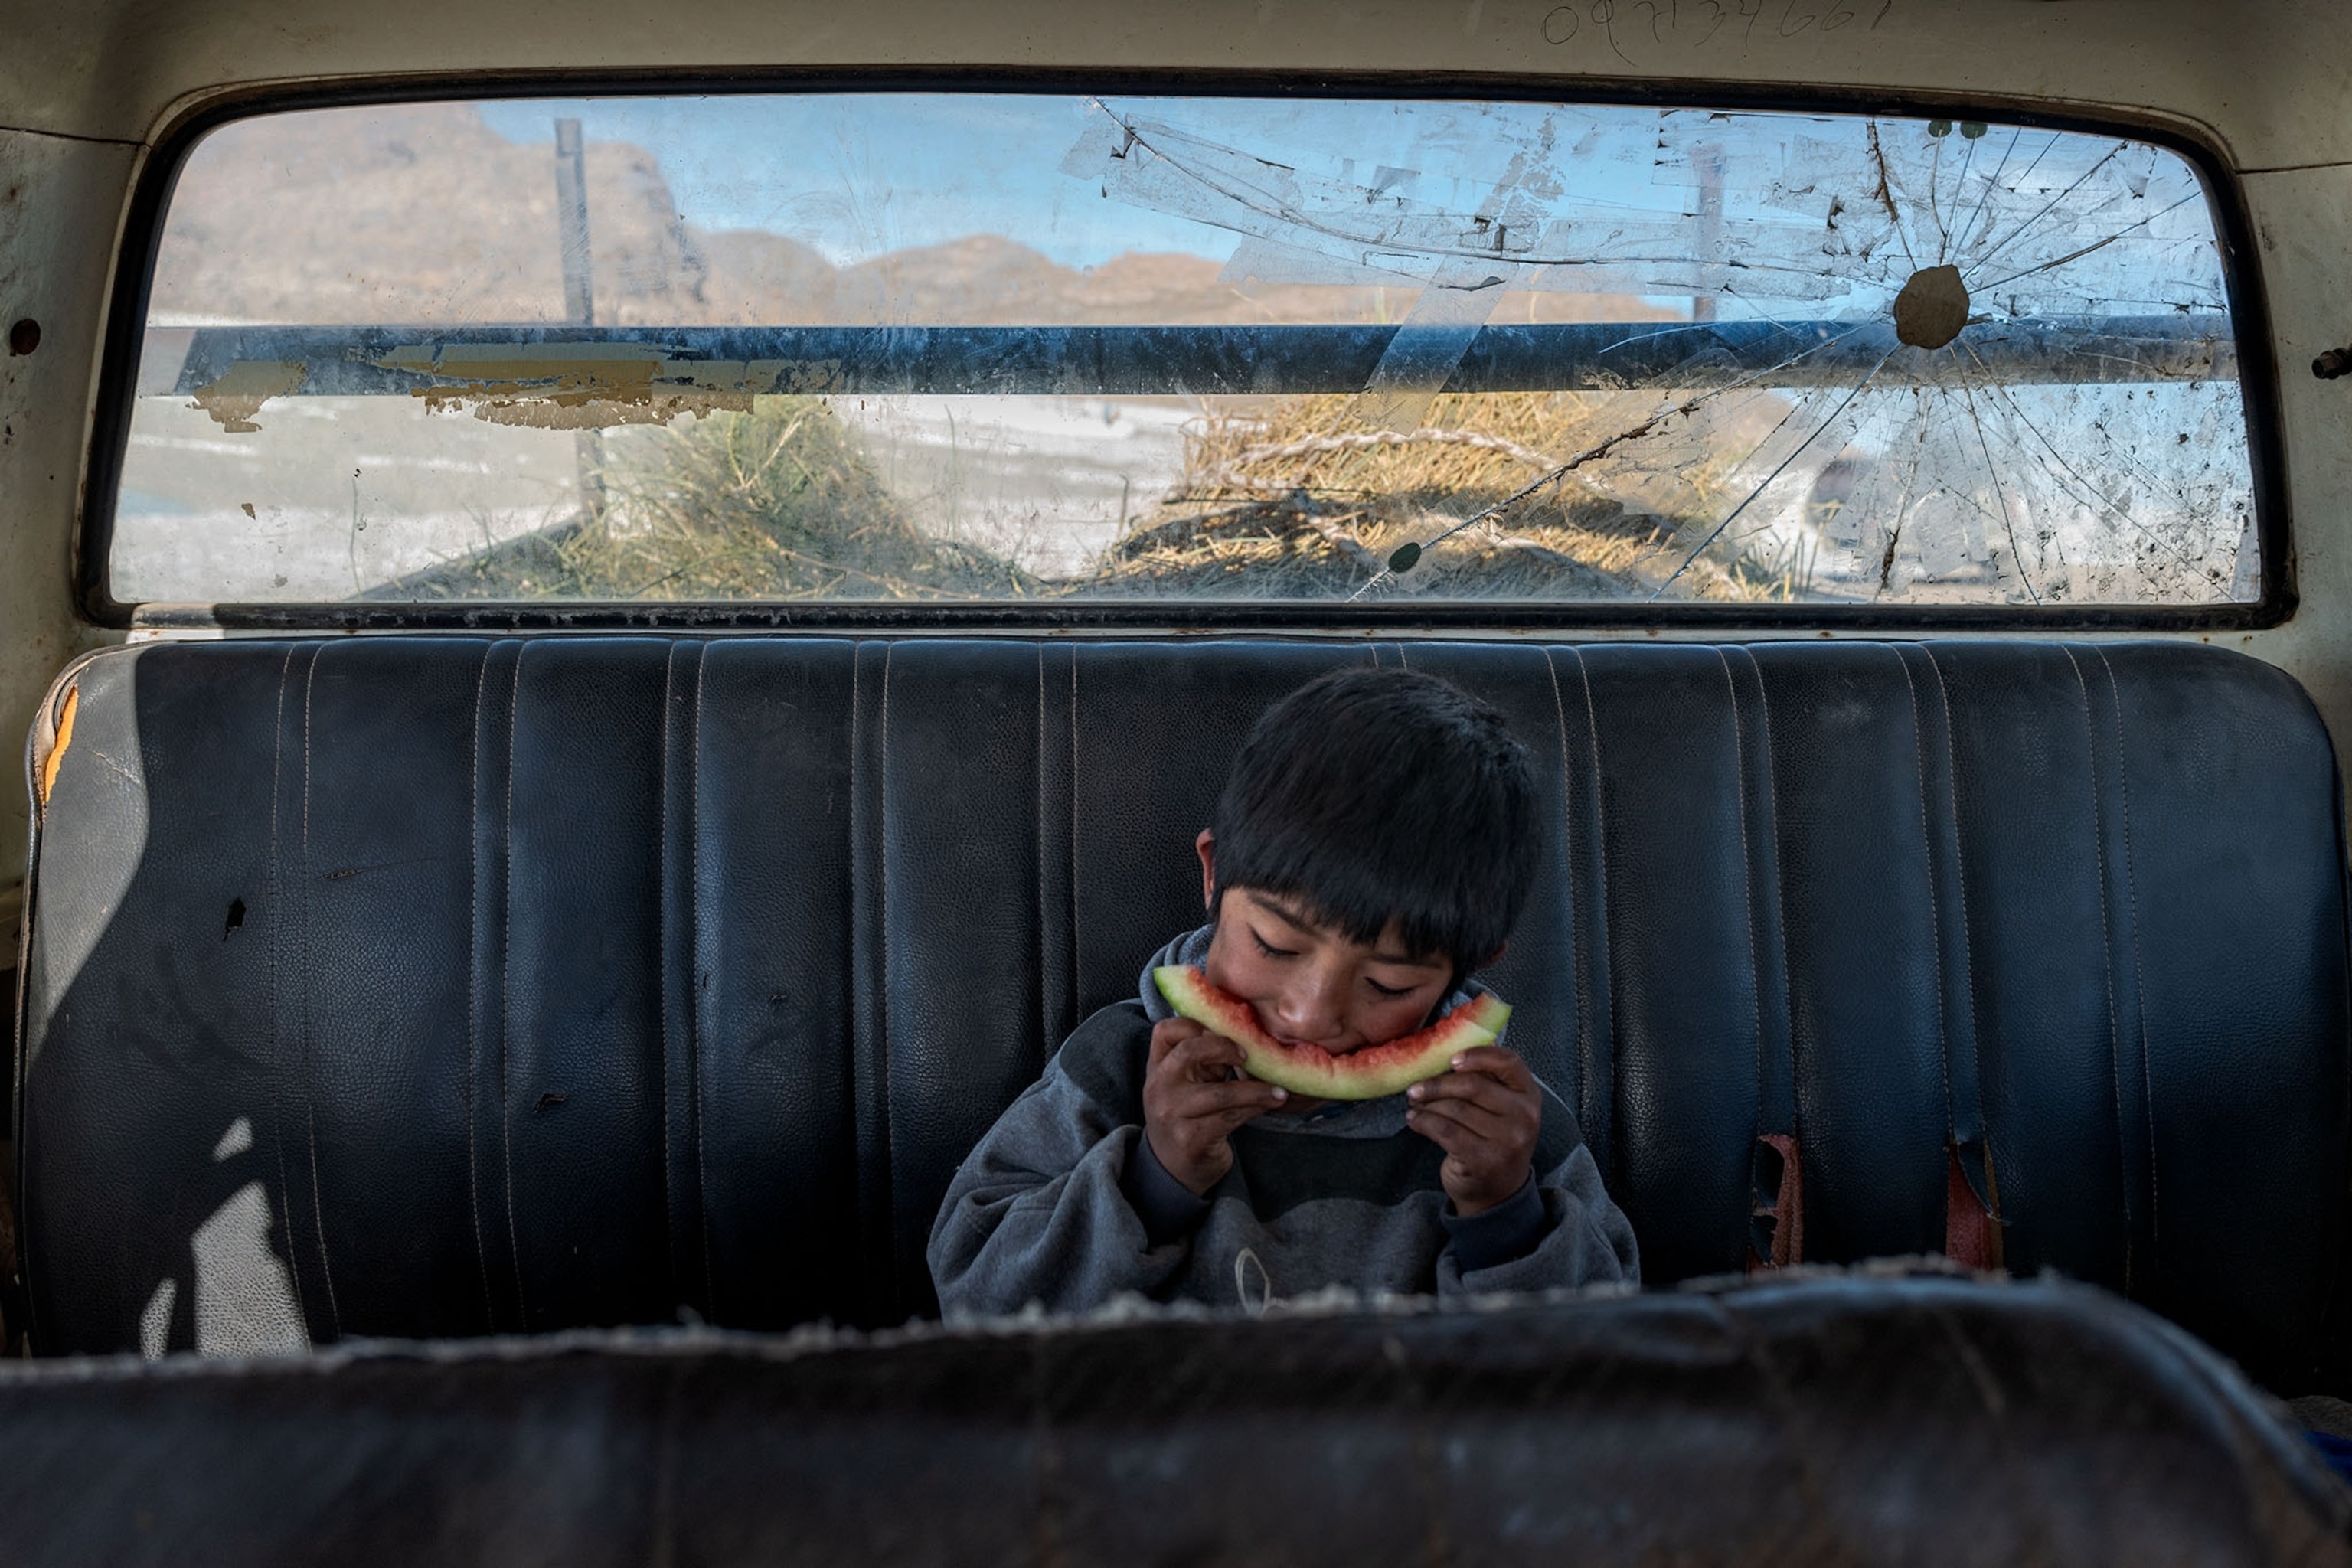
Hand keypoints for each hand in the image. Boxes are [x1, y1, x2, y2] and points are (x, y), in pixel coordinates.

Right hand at [1143, 1017, 1287, 1194]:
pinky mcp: (1191, 1138)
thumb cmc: (1187, 1118)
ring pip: (1220, 1092)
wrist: (1173, 1170)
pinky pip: (1230, 1117)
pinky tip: (1270, 1103)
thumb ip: (1202, 1061)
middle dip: (1224, 1047)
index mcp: (1157, 1069)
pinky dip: (1255, 1108)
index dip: (1194, 1024)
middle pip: (1188, 1052)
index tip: (1221, 1031)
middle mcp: (1159, 1088)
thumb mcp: (1186, 1085)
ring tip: (1278, 1091)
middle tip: (1247, 1056)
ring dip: (1256, 1090)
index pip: (1165, 1031)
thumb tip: (1243, 1034)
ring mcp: (1172, 1114)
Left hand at [1406, 1045, 1540, 1214]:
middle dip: (1437, 1085)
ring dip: (1427, 1105)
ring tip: (1414, 1105)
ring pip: (1455, 1109)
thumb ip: (1485, 1083)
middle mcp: (1524, 1116)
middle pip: (1472, 1086)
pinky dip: (1424, 1122)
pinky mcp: (1485, 1160)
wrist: (1498, 1193)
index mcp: (1529, 1095)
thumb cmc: (1493, 1141)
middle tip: (1415, 1088)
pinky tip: (1415, 1120)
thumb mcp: (1502, 1110)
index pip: (1508, 1062)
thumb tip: (1441, 1059)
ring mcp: (1507, 1140)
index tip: (1451, 1060)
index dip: (1478, 1055)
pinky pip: (1445, 1131)